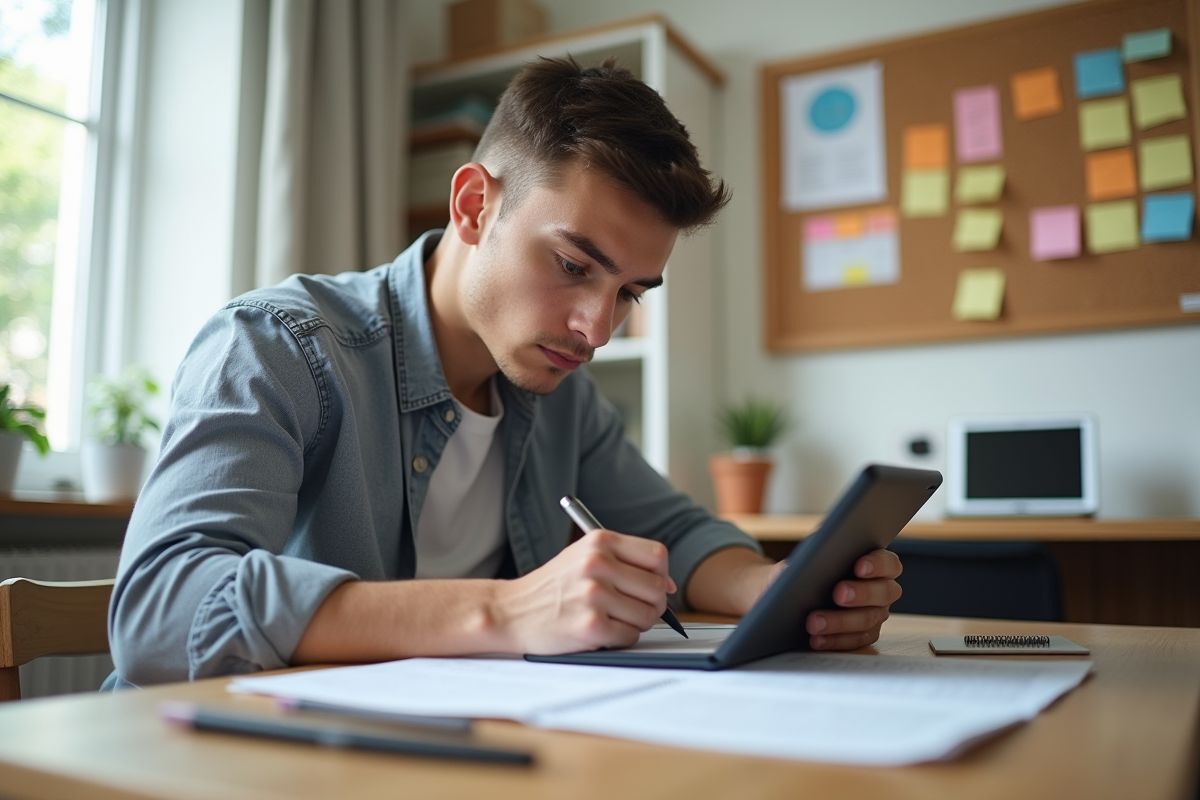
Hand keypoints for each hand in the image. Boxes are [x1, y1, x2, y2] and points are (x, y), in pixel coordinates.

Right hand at [492, 529, 674, 654]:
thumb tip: (670, 586)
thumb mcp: (584, 557)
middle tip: (629, 608)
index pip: (658, 556)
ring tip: (610, 618)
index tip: (650, 585)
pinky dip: (620, 639)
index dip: (661, 575)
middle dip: (651, 604)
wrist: (510, 611)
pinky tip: (599, 631)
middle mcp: (597, 564)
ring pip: (647, 615)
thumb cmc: (551, 586)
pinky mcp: (591, 626)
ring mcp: (594, 595)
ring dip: (635, 623)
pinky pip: (630, 636)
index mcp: (600, 541)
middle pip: (657, 589)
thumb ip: (625, 562)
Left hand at [794, 549, 902, 650]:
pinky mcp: (865, 635)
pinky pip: (855, 641)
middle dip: (862, 593)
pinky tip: (816, 639)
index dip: (877, 564)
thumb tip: (806, 563)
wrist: (801, 594)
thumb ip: (819, 556)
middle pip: (883, 593)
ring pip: (868, 620)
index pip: (889, 563)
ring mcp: (877, 614)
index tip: (859, 567)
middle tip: (839, 594)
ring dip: (840, 622)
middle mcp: (883, 591)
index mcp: (878, 565)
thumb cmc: (811, 569)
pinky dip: (834, 640)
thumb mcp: (813, 558)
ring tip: (815, 622)